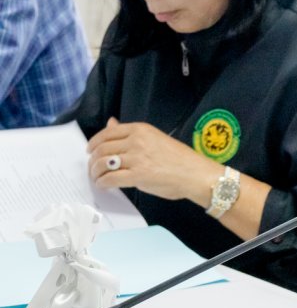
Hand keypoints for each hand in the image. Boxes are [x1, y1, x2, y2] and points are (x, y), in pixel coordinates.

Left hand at [87, 117, 219, 202]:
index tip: (90, 151)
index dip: (94, 144)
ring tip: (97, 178)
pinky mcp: (138, 176)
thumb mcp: (153, 138)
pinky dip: (102, 183)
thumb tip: (111, 122)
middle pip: (102, 149)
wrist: (195, 174)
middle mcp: (136, 141)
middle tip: (93, 169)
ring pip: (102, 163)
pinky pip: (110, 178)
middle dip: (92, 161)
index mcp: (140, 129)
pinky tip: (103, 185)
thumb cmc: (179, 158)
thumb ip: (130, 133)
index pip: (107, 133)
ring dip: (95, 173)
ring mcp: (137, 158)